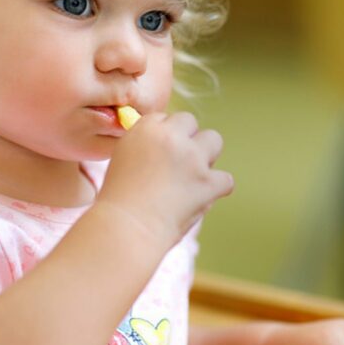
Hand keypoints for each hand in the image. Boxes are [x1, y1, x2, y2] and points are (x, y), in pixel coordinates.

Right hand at [96, 111, 233, 248]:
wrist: (127, 227)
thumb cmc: (118, 198)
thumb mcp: (121, 157)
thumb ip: (144, 143)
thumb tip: (164, 144)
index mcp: (147, 128)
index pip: (165, 117)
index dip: (164, 136)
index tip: (160, 152)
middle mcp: (172, 137)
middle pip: (190, 122)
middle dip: (186, 139)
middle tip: (177, 163)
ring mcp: (193, 159)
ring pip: (214, 140)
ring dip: (206, 155)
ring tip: (193, 175)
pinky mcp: (208, 182)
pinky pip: (225, 178)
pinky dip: (217, 188)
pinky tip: (202, 197)